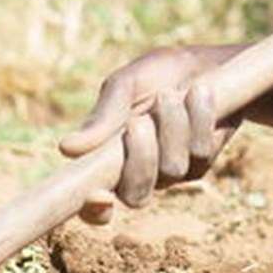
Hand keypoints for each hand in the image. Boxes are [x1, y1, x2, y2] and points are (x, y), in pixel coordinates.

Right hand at [60, 44, 238, 223]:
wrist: (206, 62)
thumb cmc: (157, 75)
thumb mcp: (125, 86)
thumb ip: (103, 117)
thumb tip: (66, 149)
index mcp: (106, 160)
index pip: (93, 206)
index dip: (93, 210)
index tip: (97, 196)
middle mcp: (137, 174)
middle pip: (136, 195)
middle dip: (141, 158)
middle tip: (139, 121)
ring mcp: (171, 171)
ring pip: (172, 169)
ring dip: (171, 127)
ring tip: (168, 96)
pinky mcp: (201, 162)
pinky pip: (199, 152)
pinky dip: (198, 118)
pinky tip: (199, 92)